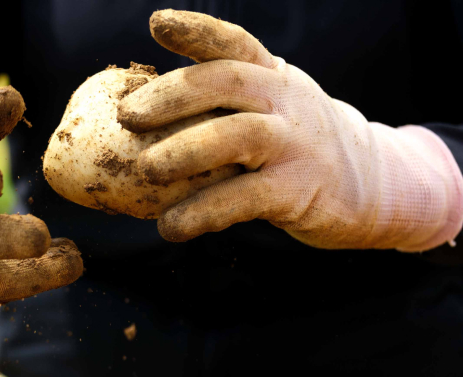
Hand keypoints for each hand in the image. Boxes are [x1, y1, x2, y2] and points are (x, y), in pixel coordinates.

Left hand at [118, 10, 462, 250]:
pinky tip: (169, 226)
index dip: (196, 31)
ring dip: (184, 151)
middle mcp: (286, 102)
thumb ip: (226, 110)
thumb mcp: (274, 110)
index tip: (156, 24)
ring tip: (145, 169)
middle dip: (171, 95)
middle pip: (227, 81)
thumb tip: (145, 123)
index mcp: (274, 77)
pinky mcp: (298, 190)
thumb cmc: (300, 147)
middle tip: (127, 115)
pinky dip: (201, 212)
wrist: (375, 185)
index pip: (234, 43)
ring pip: (237, 135)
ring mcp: (296, 144)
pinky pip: (243, 198)